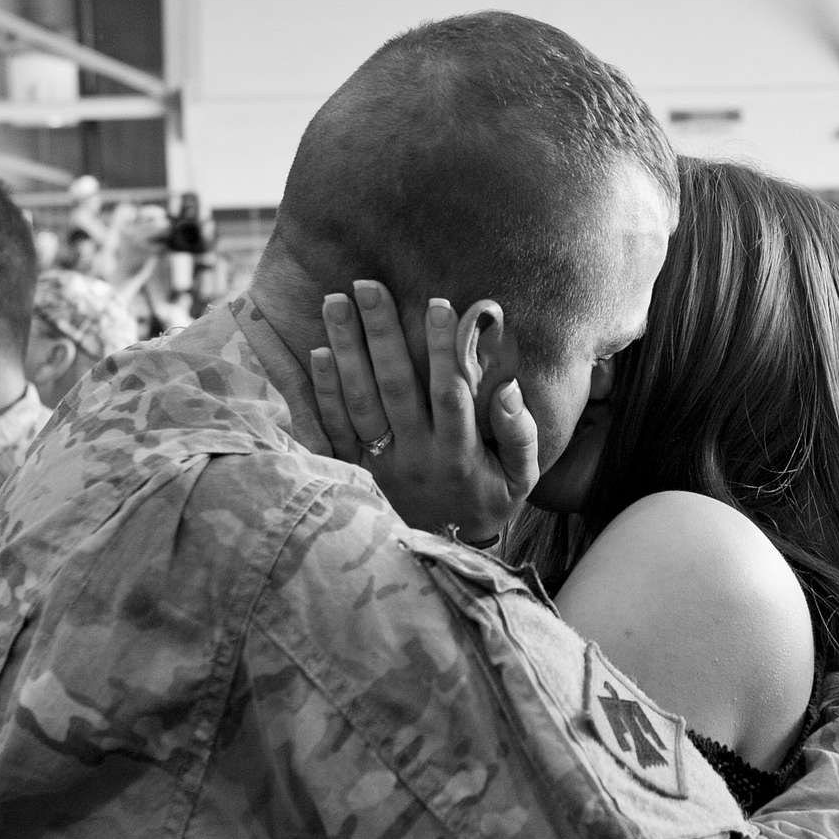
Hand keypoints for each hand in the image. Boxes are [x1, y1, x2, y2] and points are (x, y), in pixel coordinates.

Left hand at [310, 280, 537, 542]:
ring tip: (335, 303)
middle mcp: (416, 457)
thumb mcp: (520, 478)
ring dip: (346, 351)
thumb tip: (507, 389)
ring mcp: (381, 465)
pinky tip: (318, 353)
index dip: (445, 349)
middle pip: (394, 388)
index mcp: (459, 455)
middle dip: (381, 334)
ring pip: (359, 403)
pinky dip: (324, 392)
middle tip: (367, 285)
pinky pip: (334, 431)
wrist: (447, 553)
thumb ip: (519, 433)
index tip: (439, 303)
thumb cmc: (489, 502)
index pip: (450, 392)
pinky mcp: (355, 472)